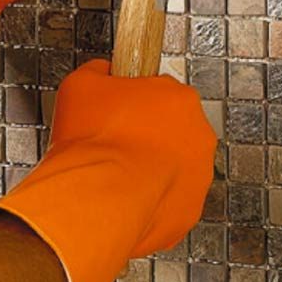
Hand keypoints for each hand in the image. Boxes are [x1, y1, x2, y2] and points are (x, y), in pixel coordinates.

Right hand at [0, 59, 216, 281]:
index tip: (117, 114)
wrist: (96, 197)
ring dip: (152, 170)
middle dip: (148, 138)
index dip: (135, 104)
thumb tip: (102, 71)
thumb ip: (99, 71)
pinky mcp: (188, 211)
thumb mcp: (81, 84)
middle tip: (116, 147)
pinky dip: (151, 202)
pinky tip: (124, 199)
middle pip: (173, 131)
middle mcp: (199, 137)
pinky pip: (169, 202)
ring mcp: (199, 177)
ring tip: (117, 176)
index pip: (161, 94)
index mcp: (180, 100)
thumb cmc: (93, 142)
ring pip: (174, 169)